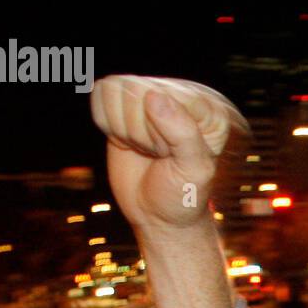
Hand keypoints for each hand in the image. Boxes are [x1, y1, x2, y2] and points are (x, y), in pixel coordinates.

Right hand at [90, 75, 246, 232]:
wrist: (157, 215)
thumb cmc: (182, 195)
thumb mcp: (194, 170)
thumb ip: (183, 133)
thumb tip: (153, 96)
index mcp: (208, 109)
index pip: (169, 97)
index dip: (162, 131)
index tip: (173, 155)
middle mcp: (180, 94)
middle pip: (137, 92)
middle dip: (142, 132)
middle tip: (159, 155)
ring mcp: (149, 94)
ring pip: (116, 91)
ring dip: (125, 130)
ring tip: (146, 149)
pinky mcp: (122, 101)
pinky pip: (100, 95)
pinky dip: (108, 124)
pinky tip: (128, 141)